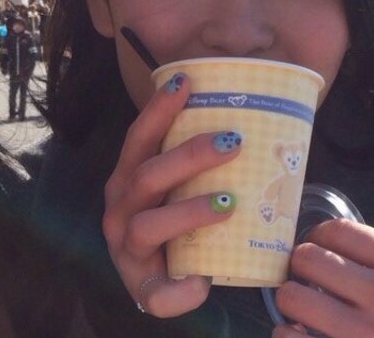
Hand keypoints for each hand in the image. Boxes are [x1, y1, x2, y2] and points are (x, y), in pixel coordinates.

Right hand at [103, 73, 241, 317]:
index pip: (139, 138)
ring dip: (190, 210)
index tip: (186, 80)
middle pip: (147, 175)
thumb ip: (198, 157)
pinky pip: (156, 293)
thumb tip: (253, 120)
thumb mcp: (178, 183)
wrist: (157, 275)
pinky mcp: (140, 286)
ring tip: (229, 201)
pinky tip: (203, 282)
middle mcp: (120, 207)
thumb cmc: (173, 215)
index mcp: (129, 177)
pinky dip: (179, 290)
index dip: (159, 110)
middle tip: (232, 141)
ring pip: (149, 225)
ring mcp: (125, 248)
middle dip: (189, 155)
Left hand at [272, 219, 373, 337]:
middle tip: (303, 275)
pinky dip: (287, 336)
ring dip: (290, 299)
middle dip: (299, 264)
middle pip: (309, 258)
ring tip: (298, 306)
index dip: (317, 235)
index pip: (338, 231)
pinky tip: (296, 335)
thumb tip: (334, 247)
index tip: (315, 245)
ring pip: (294, 298)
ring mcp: (367, 335)